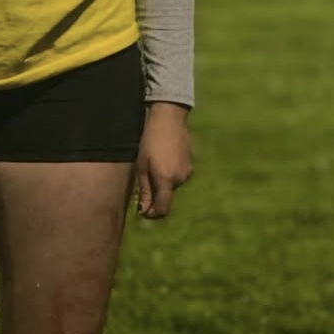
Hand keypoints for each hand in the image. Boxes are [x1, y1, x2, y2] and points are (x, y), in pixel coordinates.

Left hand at [134, 102, 193, 219]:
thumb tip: (144, 211)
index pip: (162, 209)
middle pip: (166, 196)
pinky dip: (170, 172)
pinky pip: (178, 176)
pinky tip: (164, 156)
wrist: (168, 119)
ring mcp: (187, 173)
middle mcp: (180, 179)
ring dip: (163, 181)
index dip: (152, 214)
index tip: (143, 211)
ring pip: (172, 186)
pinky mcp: (191, 166)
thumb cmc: (150, 141)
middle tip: (144, 174)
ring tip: (154, 161)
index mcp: (166, 180)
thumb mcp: (142, 166)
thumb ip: (145, 191)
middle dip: (155, 193)